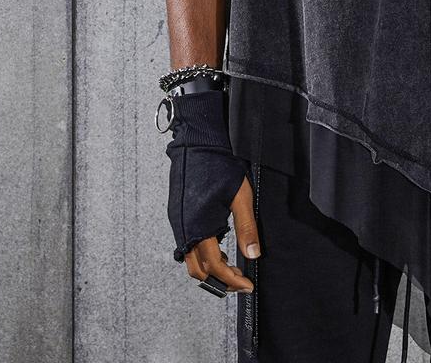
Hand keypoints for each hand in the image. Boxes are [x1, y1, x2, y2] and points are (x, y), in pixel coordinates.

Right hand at [184, 172, 261, 293]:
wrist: (197, 145)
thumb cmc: (219, 166)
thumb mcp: (241, 197)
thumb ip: (247, 227)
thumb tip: (253, 255)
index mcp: (200, 227)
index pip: (215, 266)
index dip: (232, 280)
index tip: (247, 286)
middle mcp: (184, 229)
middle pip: (199, 270)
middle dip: (220, 280)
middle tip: (240, 279)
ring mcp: (178, 223)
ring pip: (191, 259)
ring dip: (210, 267)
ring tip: (231, 263)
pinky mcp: (177, 215)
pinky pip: (187, 245)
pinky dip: (203, 253)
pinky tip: (219, 244)